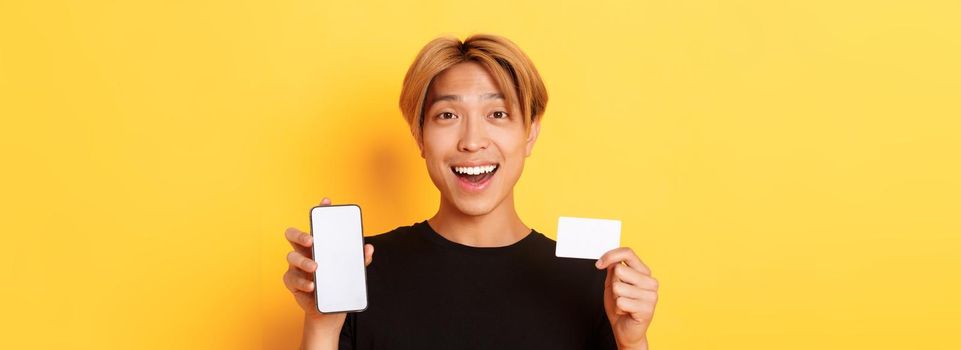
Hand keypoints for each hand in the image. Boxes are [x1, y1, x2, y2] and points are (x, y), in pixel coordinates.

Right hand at [283, 198, 374, 331]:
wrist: (329, 311)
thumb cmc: (338, 284)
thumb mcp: (351, 272)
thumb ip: (359, 260)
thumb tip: (368, 248)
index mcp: (318, 245)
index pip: (317, 224)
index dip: (320, 211)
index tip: (326, 202)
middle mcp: (304, 252)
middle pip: (293, 235)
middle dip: (300, 234)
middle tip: (312, 239)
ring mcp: (296, 267)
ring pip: (291, 257)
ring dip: (303, 261)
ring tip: (315, 267)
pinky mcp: (292, 282)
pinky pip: (291, 278)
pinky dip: (302, 282)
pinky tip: (312, 285)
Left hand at [596, 247, 658, 349]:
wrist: (625, 330)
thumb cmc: (621, 306)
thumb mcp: (613, 284)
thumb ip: (613, 270)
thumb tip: (610, 259)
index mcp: (643, 272)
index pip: (628, 253)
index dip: (610, 255)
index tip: (599, 264)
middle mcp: (650, 281)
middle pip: (620, 270)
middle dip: (613, 284)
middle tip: (619, 295)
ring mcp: (651, 295)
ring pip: (618, 287)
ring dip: (616, 298)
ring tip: (624, 304)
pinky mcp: (647, 308)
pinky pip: (621, 301)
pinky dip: (618, 308)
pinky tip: (626, 311)